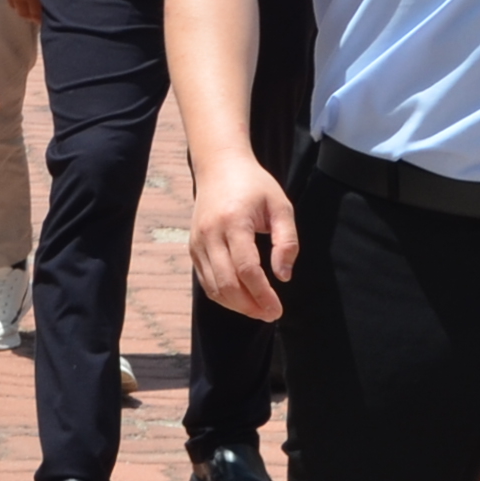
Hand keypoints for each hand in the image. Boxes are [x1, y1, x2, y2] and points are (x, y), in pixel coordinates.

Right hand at [188, 145, 296, 321]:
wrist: (219, 166)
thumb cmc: (255, 186)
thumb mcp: (280, 206)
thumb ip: (286, 241)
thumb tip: (283, 276)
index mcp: (234, 222)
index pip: (247, 269)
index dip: (263, 294)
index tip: (278, 309)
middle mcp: (211, 234)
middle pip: (227, 283)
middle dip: (250, 306)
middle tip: (270, 314)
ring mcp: (198, 242)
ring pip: (214, 287)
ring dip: (237, 305)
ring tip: (258, 310)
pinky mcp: (193, 247)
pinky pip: (206, 281)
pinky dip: (222, 296)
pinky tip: (241, 299)